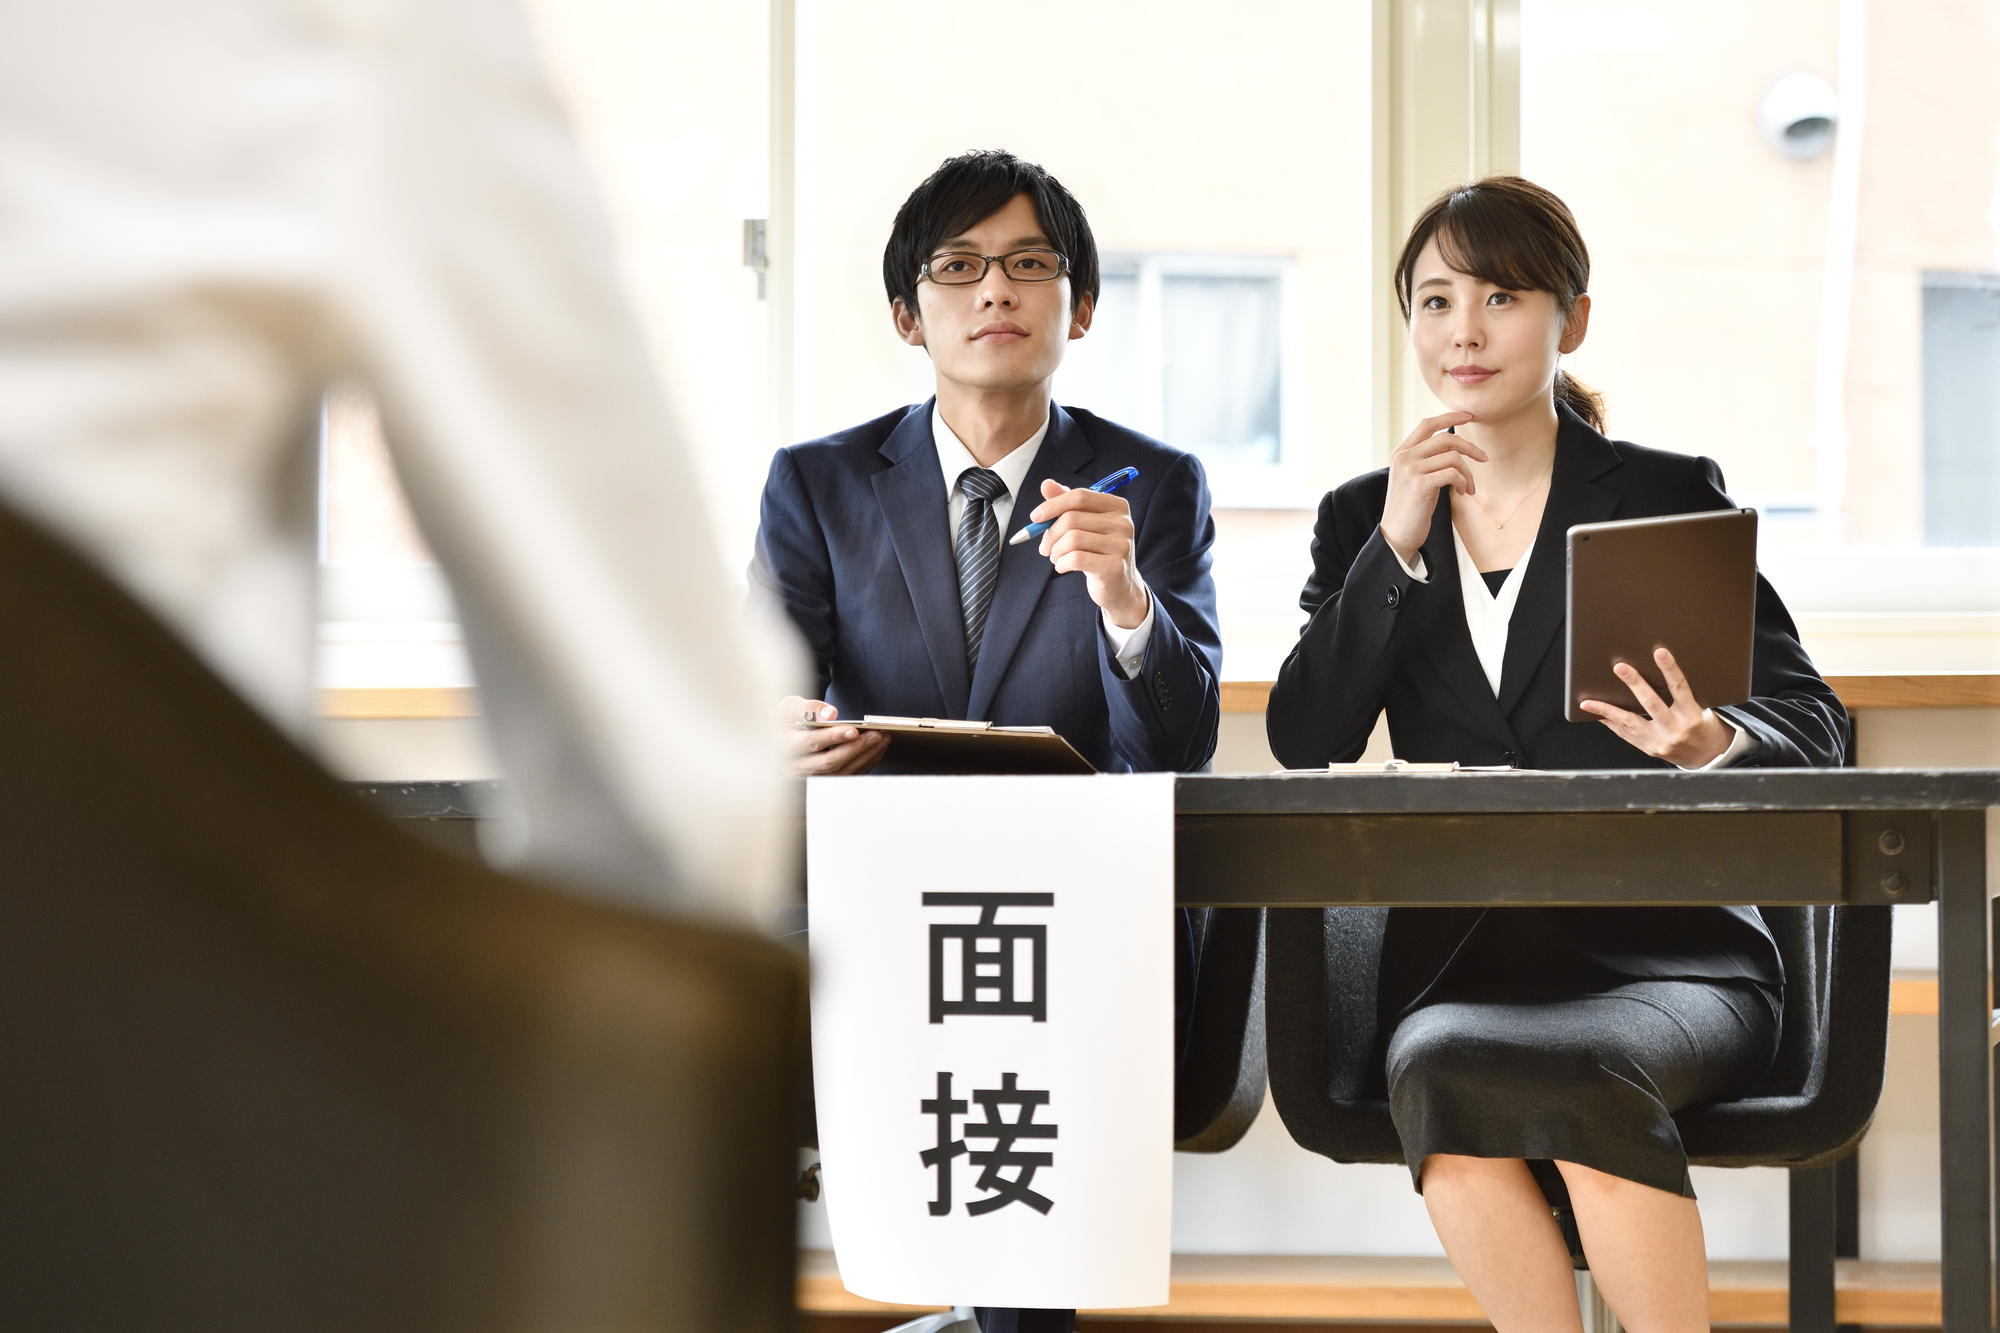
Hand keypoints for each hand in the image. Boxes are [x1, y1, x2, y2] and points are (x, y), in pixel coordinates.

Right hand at [776, 696, 889, 776]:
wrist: (777, 736)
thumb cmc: (785, 720)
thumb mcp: (789, 707)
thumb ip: (809, 708)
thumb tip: (831, 714)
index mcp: (785, 746)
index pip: (811, 743)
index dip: (833, 737)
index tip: (853, 730)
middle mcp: (796, 766)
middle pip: (829, 762)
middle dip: (855, 748)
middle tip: (876, 734)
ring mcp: (810, 777)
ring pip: (841, 772)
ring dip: (865, 756)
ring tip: (882, 738)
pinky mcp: (823, 781)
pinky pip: (847, 775)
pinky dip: (865, 763)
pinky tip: (877, 749)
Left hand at [1030, 477, 1149, 628]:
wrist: (1119, 585)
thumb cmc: (1098, 550)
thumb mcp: (1084, 523)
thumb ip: (1067, 503)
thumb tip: (1046, 484)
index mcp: (1116, 506)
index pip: (1079, 496)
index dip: (1053, 505)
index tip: (1035, 517)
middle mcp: (1123, 522)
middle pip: (1072, 519)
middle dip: (1050, 534)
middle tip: (1045, 547)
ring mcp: (1122, 545)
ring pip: (1072, 540)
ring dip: (1055, 551)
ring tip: (1056, 557)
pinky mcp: (1115, 566)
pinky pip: (1076, 559)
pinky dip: (1062, 563)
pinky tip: (1063, 566)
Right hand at [1380, 410, 1481, 563]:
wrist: (1396, 535)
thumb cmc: (1410, 509)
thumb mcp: (1412, 478)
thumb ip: (1425, 460)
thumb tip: (1454, 447)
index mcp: (1401, 452)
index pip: (1427, 425)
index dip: (1450, 416)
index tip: (1468, 417)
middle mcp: (1404, 457)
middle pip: (1446, 438)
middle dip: (1470, 447)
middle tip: (1484, 458)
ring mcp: (1411, 470)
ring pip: (1453, 457)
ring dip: (1469, 473)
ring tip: (1470, 488)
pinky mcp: (1421, 485)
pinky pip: (1453, 473)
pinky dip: (1464, 482)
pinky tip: (1463, 492)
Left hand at [1577, 648, 1732, 767]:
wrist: (1708, 757)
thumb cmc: (1702, 727)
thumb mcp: (1700, 709)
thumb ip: (1680, 695)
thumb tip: (1655, 670)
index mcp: (1692, 716)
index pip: (1680, 688)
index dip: (1670, 669)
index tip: (1660, 653)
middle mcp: (1676, 730)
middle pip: (1651, 704)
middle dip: (1634, 684)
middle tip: (1620, 667)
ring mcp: (1661, 742)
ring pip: (1630, 723)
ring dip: (1607, 710)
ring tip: (1589, 702)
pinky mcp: (1650, 750)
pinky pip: (1627, 735)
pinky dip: (1611, 723)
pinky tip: (1599, 715)